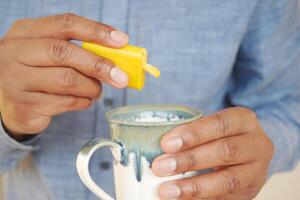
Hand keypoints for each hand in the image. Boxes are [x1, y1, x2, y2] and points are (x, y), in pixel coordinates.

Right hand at [0, 13, 128, 138]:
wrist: (9, 103)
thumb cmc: (37, 73)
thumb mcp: (48, 53)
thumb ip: (76, 50)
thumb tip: (117, 56)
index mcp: (26, 32)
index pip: (65, 23)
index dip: (96, 31)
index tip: (121, 40)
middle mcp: (15, 52)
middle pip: (64, 53)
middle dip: (99, 65)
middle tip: (121, 77)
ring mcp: (16, 80)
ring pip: (67, 81)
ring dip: (92, 87)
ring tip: (97, 90)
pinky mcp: (24, 106)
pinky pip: (65, 102)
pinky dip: (83, 102)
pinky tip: (84, 100)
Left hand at [152, 107, 273, 199]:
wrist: (247, 150)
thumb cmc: (220, 135)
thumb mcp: (210, 126)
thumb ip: (191, 134)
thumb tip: (160, 149)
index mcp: (243, 120)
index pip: (219, 124)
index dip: (193, 134)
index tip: (166, 144)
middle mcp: (256, 143)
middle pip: (225, 151)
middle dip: (189, 160)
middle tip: (160, 167)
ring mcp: (257, 170)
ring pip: (228, 180)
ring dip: (194, 187)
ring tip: (167, 190)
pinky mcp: (251, 191)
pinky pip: (227, 198)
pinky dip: (202, 199)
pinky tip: (182, 199)